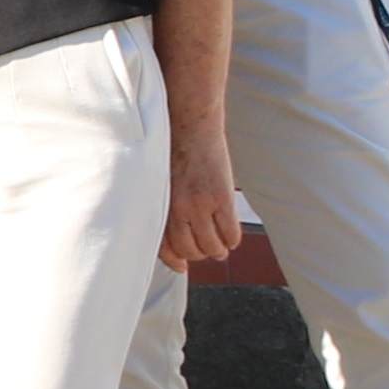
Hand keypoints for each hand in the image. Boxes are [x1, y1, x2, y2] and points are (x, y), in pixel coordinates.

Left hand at [161, 124, 245, 272]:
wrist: (189, 122)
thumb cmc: (171, 148)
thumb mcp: (159, 180)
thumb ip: (163, 205)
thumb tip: (175, 235)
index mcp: (156, 205)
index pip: (163, 247)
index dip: (174, 261)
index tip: (182, 266)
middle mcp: (175, 209)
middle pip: (190, 250)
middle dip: (199, 254)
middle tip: (207, 249)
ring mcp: (199, 205)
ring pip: (212, 247)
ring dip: (218, 250)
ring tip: (220, 245)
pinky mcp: (221, 199)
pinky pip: (231, 234)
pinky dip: (232, 240)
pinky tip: (231, 235)